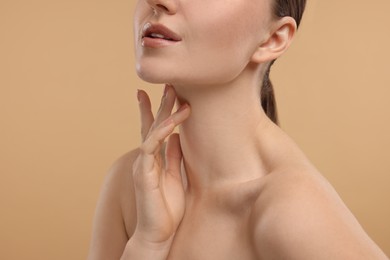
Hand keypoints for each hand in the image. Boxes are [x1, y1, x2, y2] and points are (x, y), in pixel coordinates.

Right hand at [132, 85, 189, 245]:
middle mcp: (147, 158)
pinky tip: (173, 119)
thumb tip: (177, 138)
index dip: (154, 110)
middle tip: (169, 83)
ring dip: (163, 110)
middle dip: (160, 103)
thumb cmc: (167, 208)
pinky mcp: (144, 172)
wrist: (158, 233)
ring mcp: (143, 164)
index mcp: (154, 159)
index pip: (153, 129)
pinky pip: (152, 146)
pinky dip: (162, 130)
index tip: (159, 92)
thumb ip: (174, 157)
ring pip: (152, 131)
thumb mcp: (175, 176)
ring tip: (174, 92)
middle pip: (152, 124)